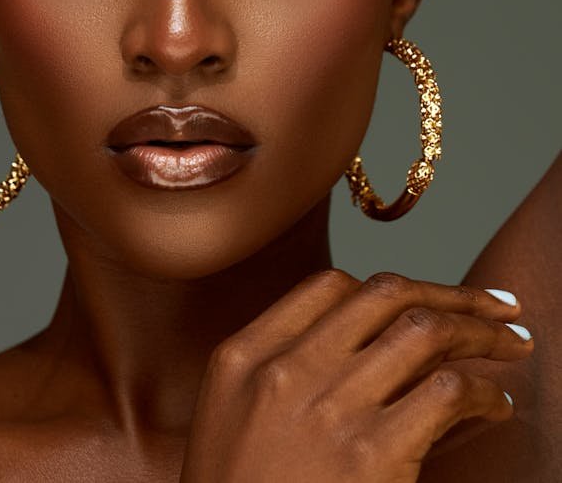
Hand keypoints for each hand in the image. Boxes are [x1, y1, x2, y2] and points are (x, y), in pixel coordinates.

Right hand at [179, 270, 532, 482]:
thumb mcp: (232, 421)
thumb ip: (281, 370)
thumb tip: (369, 342)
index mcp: (243, 357)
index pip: (328, 287)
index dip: (389, 288)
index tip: (425, 301)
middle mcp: (283, 370)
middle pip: (383, 294)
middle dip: (450, 293)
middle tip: (495, 304)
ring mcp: (326, 409)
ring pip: (424, 331)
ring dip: (481, 332)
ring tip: (511, 343)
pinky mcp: (371, 455)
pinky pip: (447, 392)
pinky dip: (484, 391)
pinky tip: (496, 404)